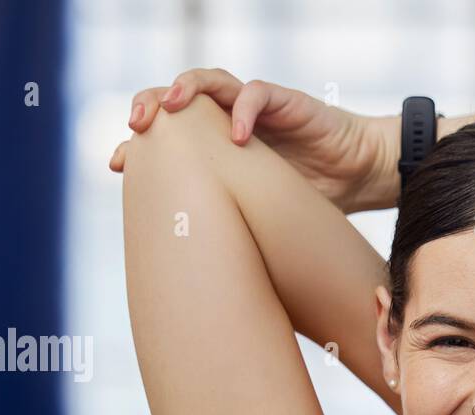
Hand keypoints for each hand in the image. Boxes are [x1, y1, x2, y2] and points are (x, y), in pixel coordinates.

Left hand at [109, 68, 397, 212]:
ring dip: (184, 88)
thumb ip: (227, 224)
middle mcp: (227, 121)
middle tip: (135, 126)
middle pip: (174, 97)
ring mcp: (253, 108)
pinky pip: (255, 93)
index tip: (115, 165)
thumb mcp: (258, 216)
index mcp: (214, 147)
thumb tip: (192, 275)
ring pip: (207, 80)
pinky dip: (244, 110)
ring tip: (170, 106)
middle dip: (150, 104)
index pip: (165, 135)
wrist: (358, 177)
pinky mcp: (283, 101)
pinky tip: (239, 136)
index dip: (136, 144)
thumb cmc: (310, 200)